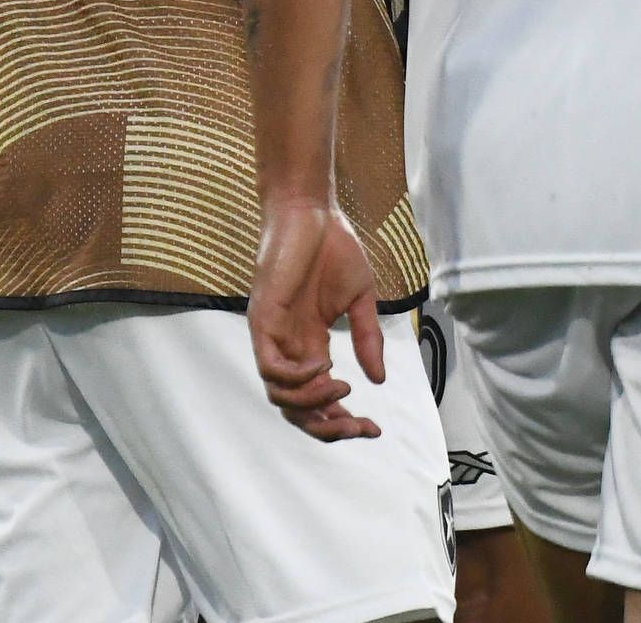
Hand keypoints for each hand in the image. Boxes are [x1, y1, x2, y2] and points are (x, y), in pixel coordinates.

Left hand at [249, 195, 386, 441]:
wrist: (311, 210)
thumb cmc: (332, 247)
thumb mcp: (359, 299)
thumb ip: (367, 338)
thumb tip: (378, 380)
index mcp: (310, 346)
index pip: (318, 401)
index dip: (342, 422)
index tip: (375, 429)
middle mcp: (288, 347)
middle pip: (296, 410)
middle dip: (327, 428)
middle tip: (359, 428)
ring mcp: (272, 335)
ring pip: (280, 396)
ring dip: (313, 404)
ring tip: (342, 390)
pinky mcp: (262, 319)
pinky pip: (271, 366)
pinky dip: (297, 377)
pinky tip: (325, 365)